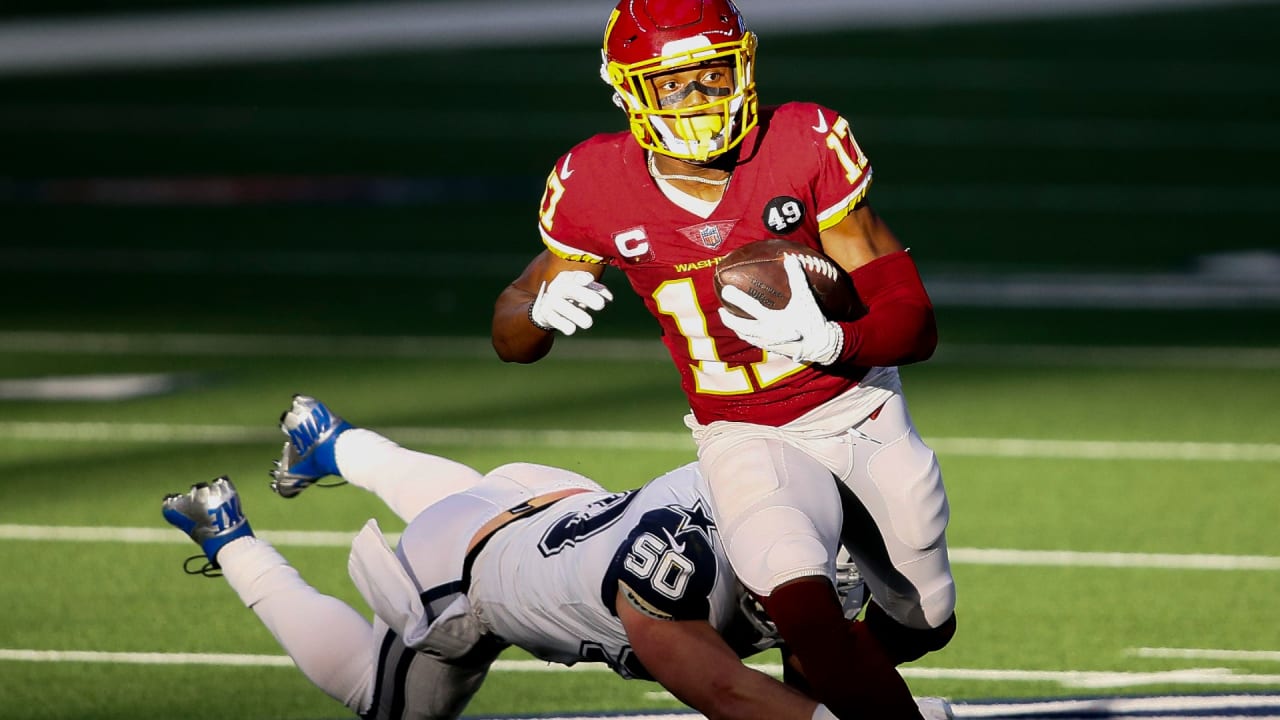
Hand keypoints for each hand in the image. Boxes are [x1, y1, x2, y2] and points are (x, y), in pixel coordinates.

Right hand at [529, 270, 613, 334]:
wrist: (546, 307)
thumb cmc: (570, 296)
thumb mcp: (582, 289)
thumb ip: (596, 291)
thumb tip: (609, 298)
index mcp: (567, 278)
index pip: (574, 275)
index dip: (581, 277)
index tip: (590, 280)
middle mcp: (557, 288)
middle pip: (569, 289)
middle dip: (585, 296)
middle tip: (600, 305)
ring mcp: (551, 301)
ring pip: (562, 306)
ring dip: (576, 314)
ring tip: (588, 323)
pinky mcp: (546, 315)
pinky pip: (555, 320)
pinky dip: (564, 325)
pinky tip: (572, 329)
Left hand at [718, 255, 843, 364]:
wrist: (821, 346)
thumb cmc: (813, 321)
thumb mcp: (805, 298)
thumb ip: (797, 278)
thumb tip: (791, 258)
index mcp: (773, 320)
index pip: (751, 307)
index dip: (738, 298)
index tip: (726, 289)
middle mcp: (767, 333)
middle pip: (741, 327)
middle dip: (728, 319)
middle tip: (720, 310)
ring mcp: (767, 342)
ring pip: (745, 336)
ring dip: (735, 328)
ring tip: (728, 319)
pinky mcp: (771, 348)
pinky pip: (753, 342)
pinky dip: (746, 335)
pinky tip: (745, 331)